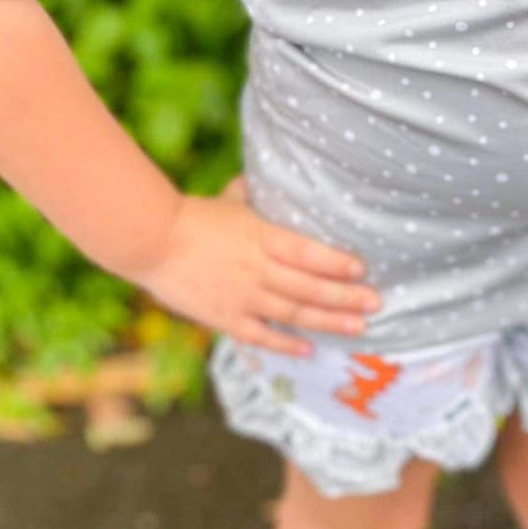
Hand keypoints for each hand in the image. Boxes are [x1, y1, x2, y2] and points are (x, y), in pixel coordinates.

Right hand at [132, 175, 380, 356]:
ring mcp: (242, 296)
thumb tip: (267, 180)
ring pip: (293, 313)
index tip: (361, 268)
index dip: (335, 262)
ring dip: (329, 321)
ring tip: (359, 326)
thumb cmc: (192, 216)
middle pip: (309, 286)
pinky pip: (262, 335)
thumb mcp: (230, 200)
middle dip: (346, 297)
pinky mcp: (225, 317)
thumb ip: (253, 195)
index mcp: (260, 236)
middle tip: (376, 302)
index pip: (306, 251)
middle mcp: (256, 269)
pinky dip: (286, 343)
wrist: (150, 241)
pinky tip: (309, 348)